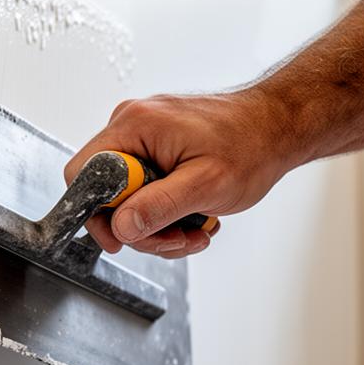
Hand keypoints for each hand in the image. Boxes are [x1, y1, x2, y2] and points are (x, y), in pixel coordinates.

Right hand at [64, 89, 291, 257]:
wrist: (280, 125)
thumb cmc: (252, 145)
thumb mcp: (206, 186)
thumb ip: (159, 206)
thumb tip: (120, 227)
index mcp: (135, 125)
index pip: (83, 174)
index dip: (96, 214)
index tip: (122, 239)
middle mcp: (131, 124)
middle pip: (106, 192)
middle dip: (139, 226)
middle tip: (175, 240)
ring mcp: (143, 135)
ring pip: (127, 196)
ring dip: (157, 224)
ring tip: (194, 231)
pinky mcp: (155, 145)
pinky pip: (144, 187)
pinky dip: (165, 210)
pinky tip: (194, 215)